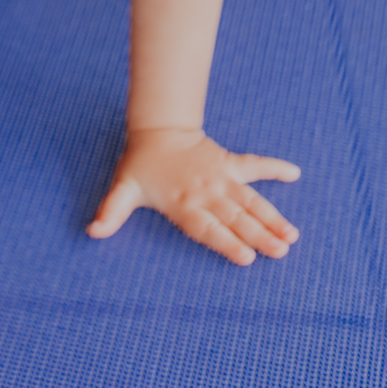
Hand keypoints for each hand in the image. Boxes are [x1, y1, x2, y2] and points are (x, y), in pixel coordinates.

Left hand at [87, 127, 300, 263]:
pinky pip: (255, 165)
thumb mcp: (123, 189)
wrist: (157, 129)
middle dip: (260, 236)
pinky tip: (294, 173)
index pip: (209, 228)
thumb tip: (92, 231)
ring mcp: (221, 177)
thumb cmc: (141, 166)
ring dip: (272, 217)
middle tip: (281, 252)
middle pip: (236, 219)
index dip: (227, 243)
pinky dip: (274, 168)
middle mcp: (206, 192)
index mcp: (184, 204)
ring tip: (292, 235)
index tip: (247, 258)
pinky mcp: (229, 162)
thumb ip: (111, 212)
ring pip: (250, 200)